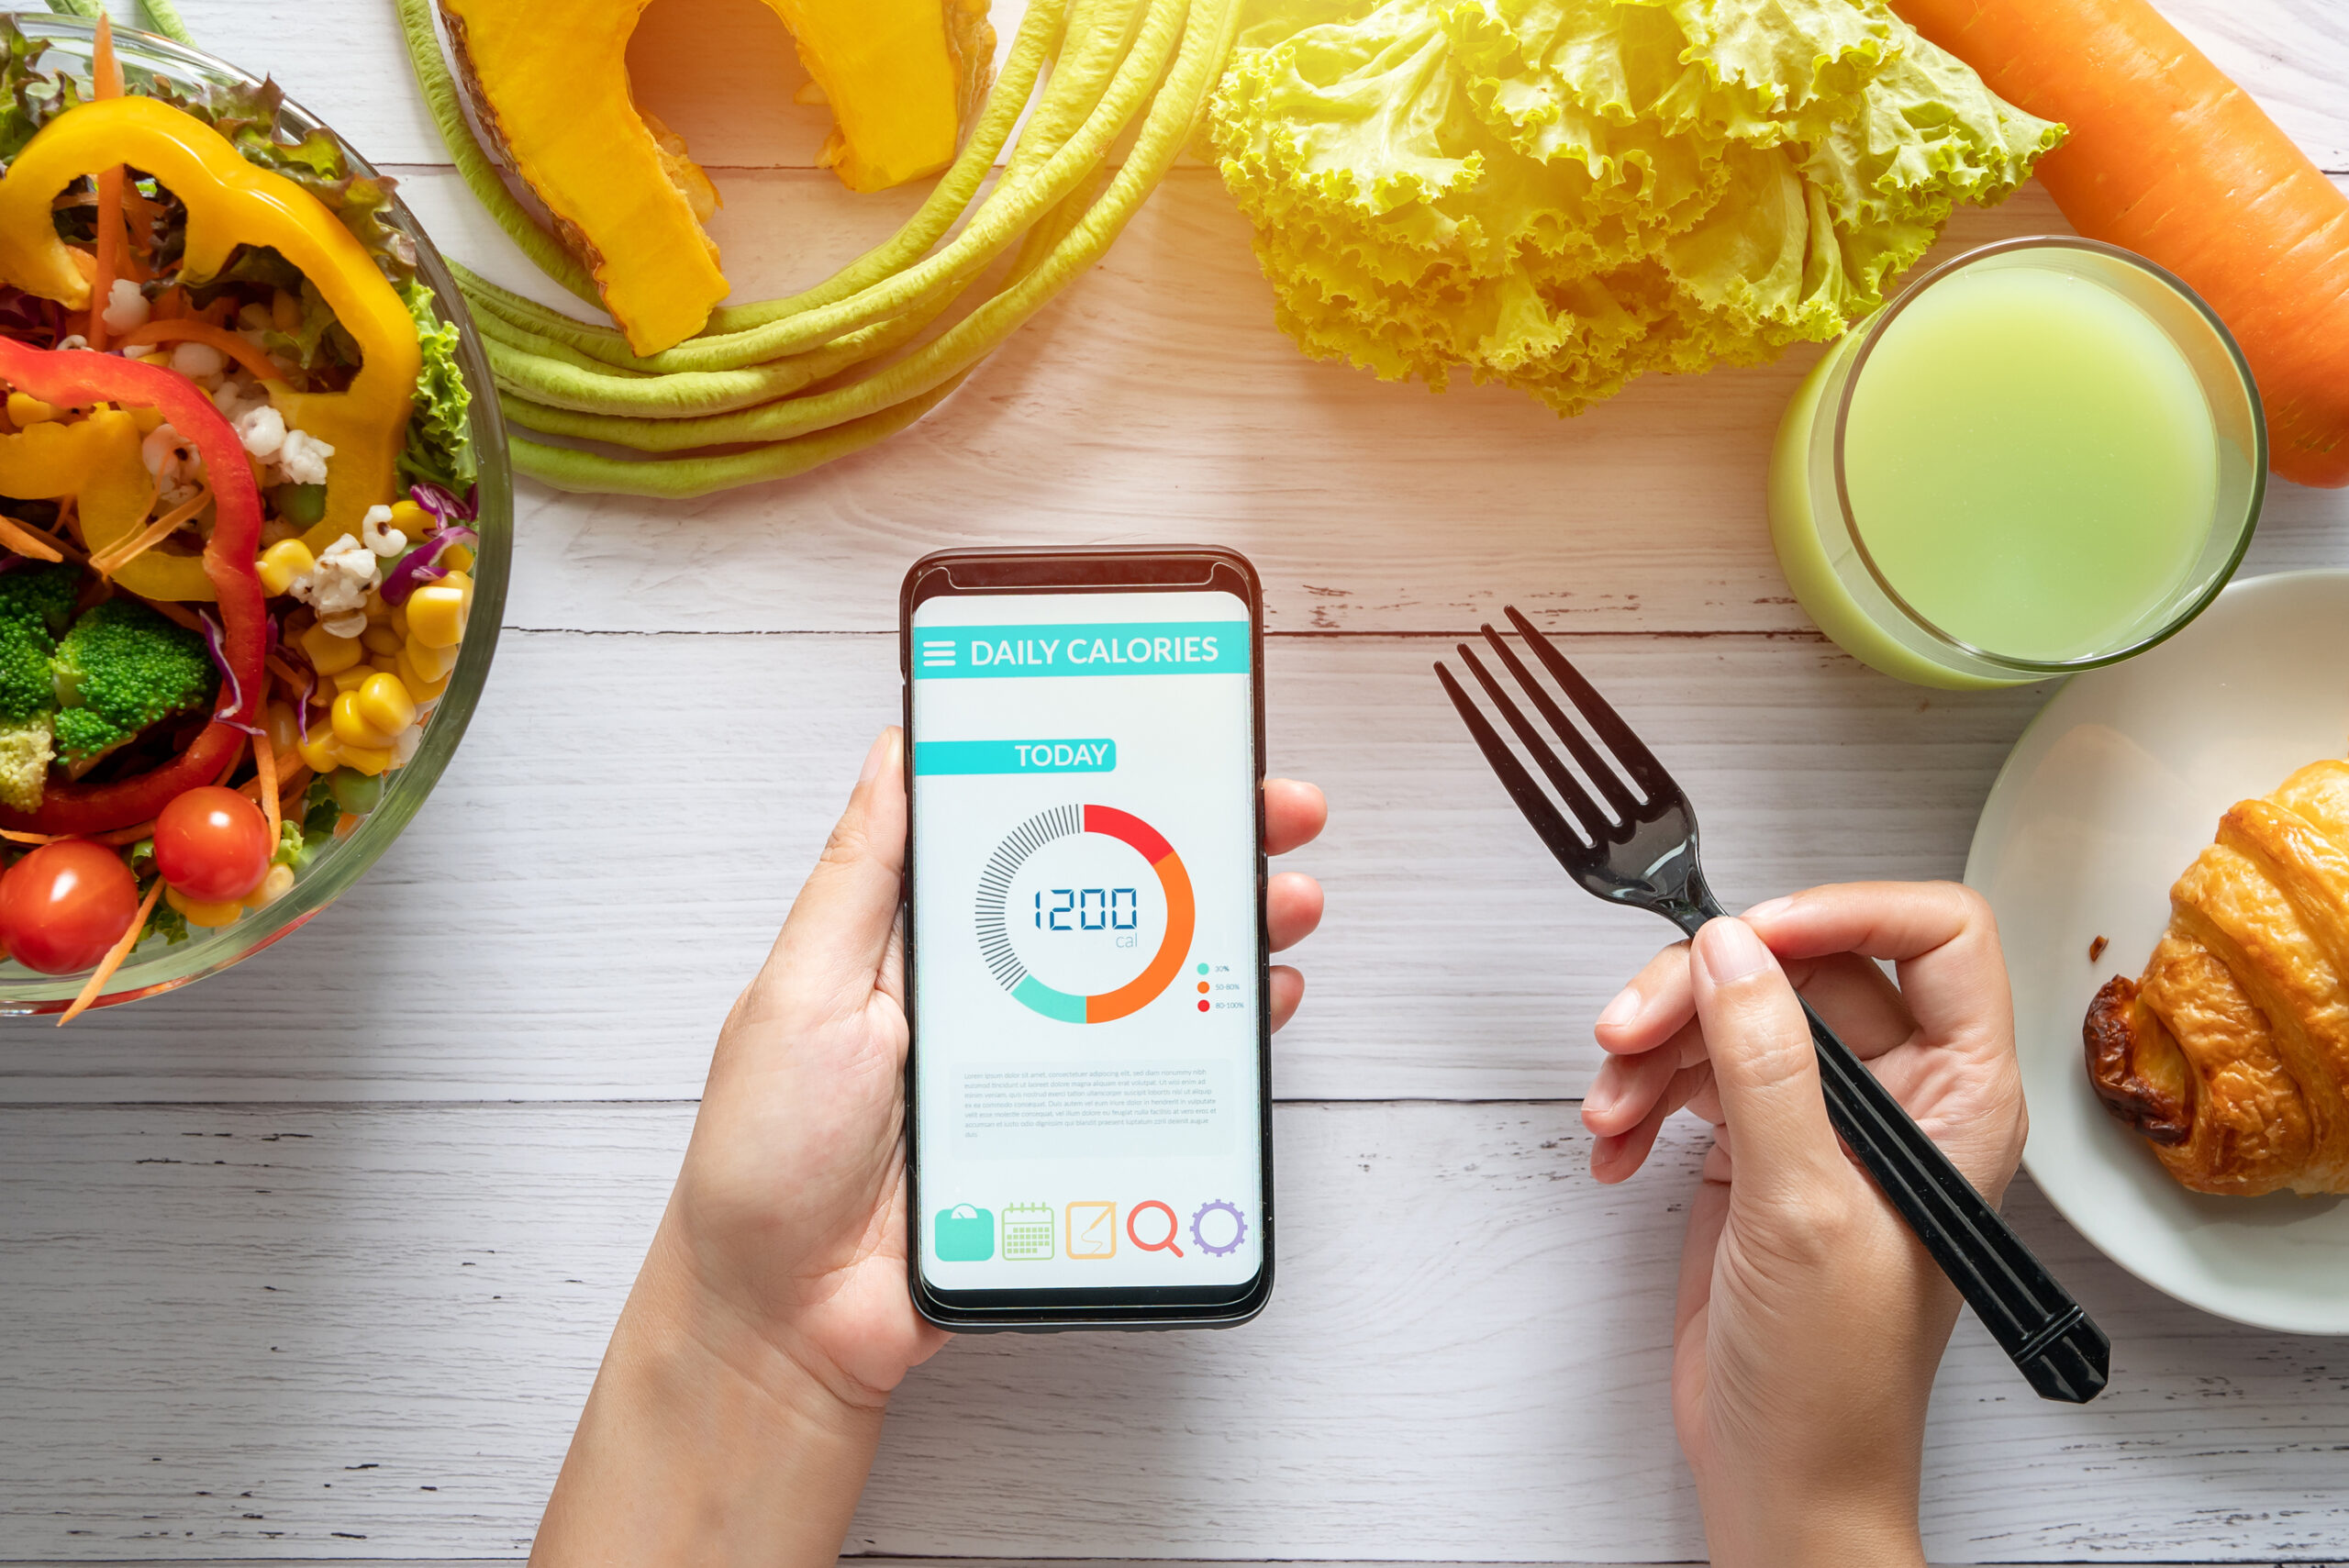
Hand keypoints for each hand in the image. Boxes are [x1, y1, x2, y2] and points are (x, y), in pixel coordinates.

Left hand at [533, 728, 1327, 1565]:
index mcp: (926, 940)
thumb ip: (859, 877)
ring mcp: (1041, 1067)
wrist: (788, 1323)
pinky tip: (1261, 1002)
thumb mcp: (798, 992)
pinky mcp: (1076, 1138)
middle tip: (1276, 810)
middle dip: (1204, 846)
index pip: (1031, 834)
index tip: (1173, 739)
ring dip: (1232, 932)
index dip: (1106, 782)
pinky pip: (1165, 1078)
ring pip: (1155, 980)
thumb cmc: (767, 1160)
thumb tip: (897, 750)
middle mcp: (995, 992)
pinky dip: (1224, 1036)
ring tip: (1287, 898)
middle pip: (1115, 900)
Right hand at [1580, 883, 2024, 1567]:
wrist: (1781, 1472)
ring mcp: (1823, 1120)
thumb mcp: (1801, 1206)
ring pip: (1732, 1017)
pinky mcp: (1757, 1148)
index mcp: (1960, 1095)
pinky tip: (1615, 1147)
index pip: (1935, 938)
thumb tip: (1731, 952)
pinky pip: (1692, 1077)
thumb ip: (1767, 1066)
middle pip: (1802, 970)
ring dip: (1654, 1052)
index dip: (1844, 913)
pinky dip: (1641, 1101)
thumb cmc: (1836, 1378)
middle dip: (1701, 992)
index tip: (1747, 933)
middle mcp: (1899, 1095)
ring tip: (1610, 1110)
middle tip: (1630, 1027)